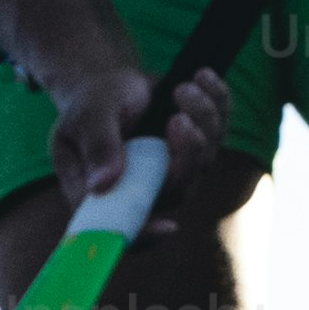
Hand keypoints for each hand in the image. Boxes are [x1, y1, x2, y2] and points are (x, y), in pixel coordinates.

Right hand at [41, 51, 249, 233]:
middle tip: (177, 118)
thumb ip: (97, 147)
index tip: (167, 228)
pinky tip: (201, 77)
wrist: (111, 83)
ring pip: (205, 160)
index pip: (124, 224)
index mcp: (104, 192)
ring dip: (202, 118)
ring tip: (182, 88)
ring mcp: (172, 171)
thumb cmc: (91, 102)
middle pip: (178, 190)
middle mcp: (141, 189)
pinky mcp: (196, 148)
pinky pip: (221, 130)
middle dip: (187, 153)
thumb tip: (102, 185)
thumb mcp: (88, 117)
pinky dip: (217, 100)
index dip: (146, 232)